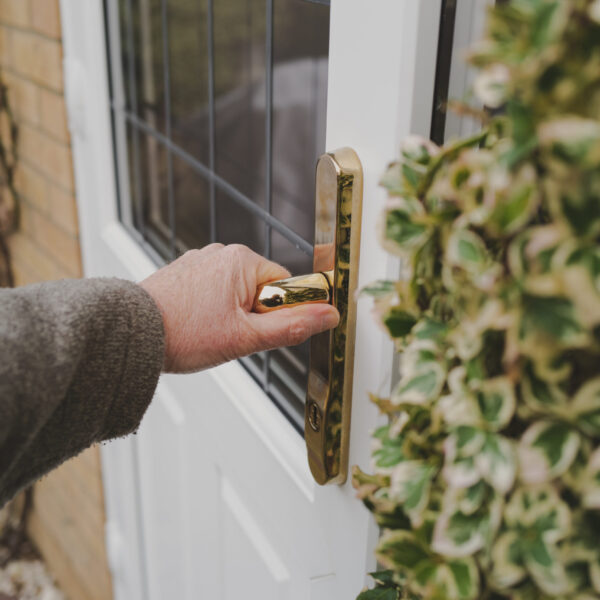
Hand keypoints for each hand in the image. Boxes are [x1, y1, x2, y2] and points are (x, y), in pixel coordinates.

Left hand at [139, 244, 339, 372]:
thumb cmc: (181, 333)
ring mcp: (200, 262)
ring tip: (207, 331)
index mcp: (241, 260)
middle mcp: (221, 254)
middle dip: (253, 315)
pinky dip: (210, 309)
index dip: (277, 313)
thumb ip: (291, 326)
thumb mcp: (246, 337)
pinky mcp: (185, 273)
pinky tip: (196, 324)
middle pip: (261, 289)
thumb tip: (327, 315)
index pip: (285, 285)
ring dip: (231, 314)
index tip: (257, 329)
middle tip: (229, 334)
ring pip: (236, 293)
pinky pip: (214, 291)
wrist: (131, 335)